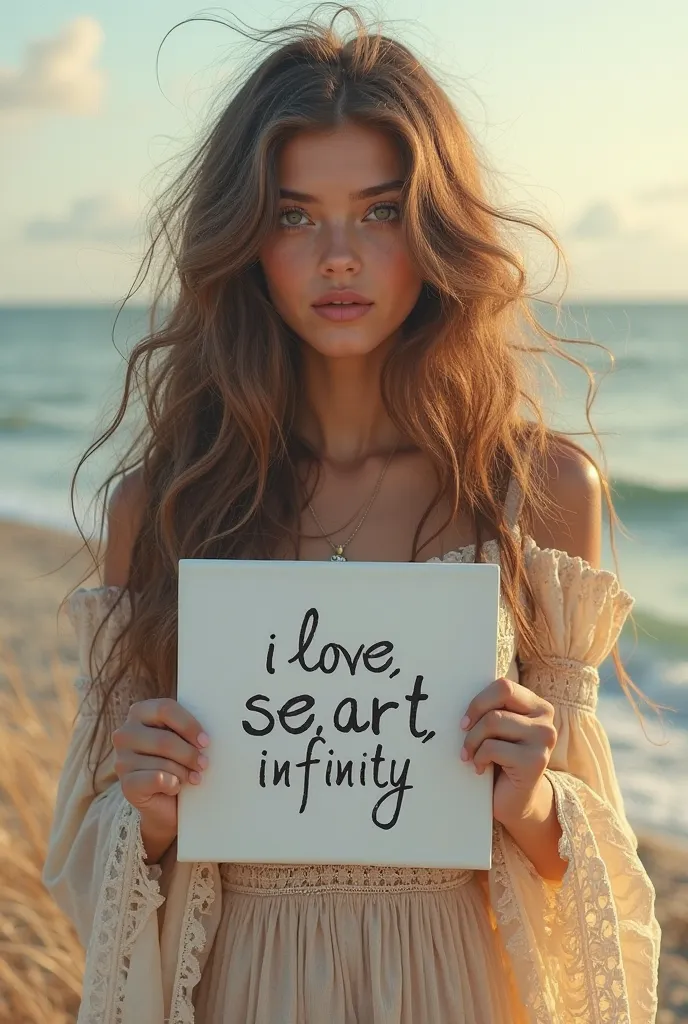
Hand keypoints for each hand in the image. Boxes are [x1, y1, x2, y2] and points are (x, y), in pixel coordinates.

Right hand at [112, 698, 208, 860]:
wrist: (167, 802)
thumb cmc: (178, 761)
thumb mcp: (182, 738)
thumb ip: (186, 728)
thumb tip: (207, 733)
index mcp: (140, 713)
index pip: (165, 709)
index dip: (189, 725)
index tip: (205, 741)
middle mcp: (125, 734)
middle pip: (164, 739)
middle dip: (189, 754)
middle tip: (204, 764)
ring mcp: (122, 760)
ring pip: (162, 762)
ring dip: (184, 772)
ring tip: (194, 777)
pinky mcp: (126, 785)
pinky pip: (156, 780)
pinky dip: (173, 784)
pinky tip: (176, 787)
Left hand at [460, 677, 556, 825]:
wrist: (514, 801)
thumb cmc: (500, 760)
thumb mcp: (497, 731)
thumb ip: (491, 711)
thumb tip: (458, 695)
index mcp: (536, 706)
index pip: (504, 686)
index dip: (479, 700)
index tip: (465, 720)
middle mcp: (545, 719)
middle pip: (500, 697)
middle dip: (475, 714)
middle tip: (462, 732)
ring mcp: (543, 739)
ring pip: (493, 721)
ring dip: (472, 740)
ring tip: (470, 755)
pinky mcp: (535, 761)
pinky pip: (493, 748)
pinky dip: (479, 758)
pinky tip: (480, 768)